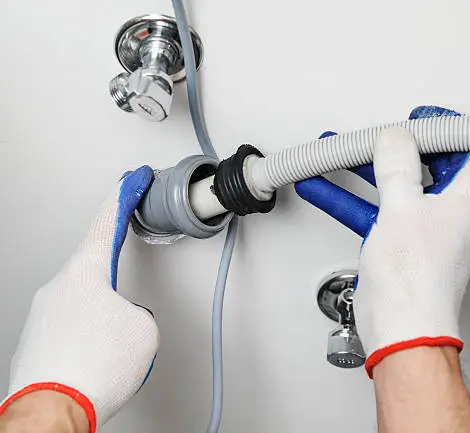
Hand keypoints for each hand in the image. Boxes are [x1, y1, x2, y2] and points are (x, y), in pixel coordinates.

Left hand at [0, 166, 159, 432]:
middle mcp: (57, 288)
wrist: (53, 411)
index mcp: (85, 272)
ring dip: (104, 326)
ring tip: (112, 354)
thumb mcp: (144, 329)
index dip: (124, 197)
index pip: (107, 222)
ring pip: (87, 307)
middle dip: (119, 297)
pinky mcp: (37, 340)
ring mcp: (43, 314)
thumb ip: (139, 311)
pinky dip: (89, 343)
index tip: (133, 179)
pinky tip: (96, 363)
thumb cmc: (92, 367)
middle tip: (127, 326)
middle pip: (97, 274)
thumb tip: (128, 318)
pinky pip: (72, 331)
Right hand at [296, 106, 469, 376]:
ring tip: (340, 149)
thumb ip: (398, 164)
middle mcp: (452, 212)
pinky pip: (376, 211)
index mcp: (468, 198)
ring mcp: (425, 229)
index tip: (420, 120)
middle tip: (377, 133)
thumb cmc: (416, 278)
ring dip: (365, 169)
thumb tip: (396, 137)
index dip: (448, 130)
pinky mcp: (401, 244)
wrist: (401, 327)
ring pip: (395, 187)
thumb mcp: (403, 206)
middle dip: (397, 146)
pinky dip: (350, 198)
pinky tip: (322, 185)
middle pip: (428, 164)